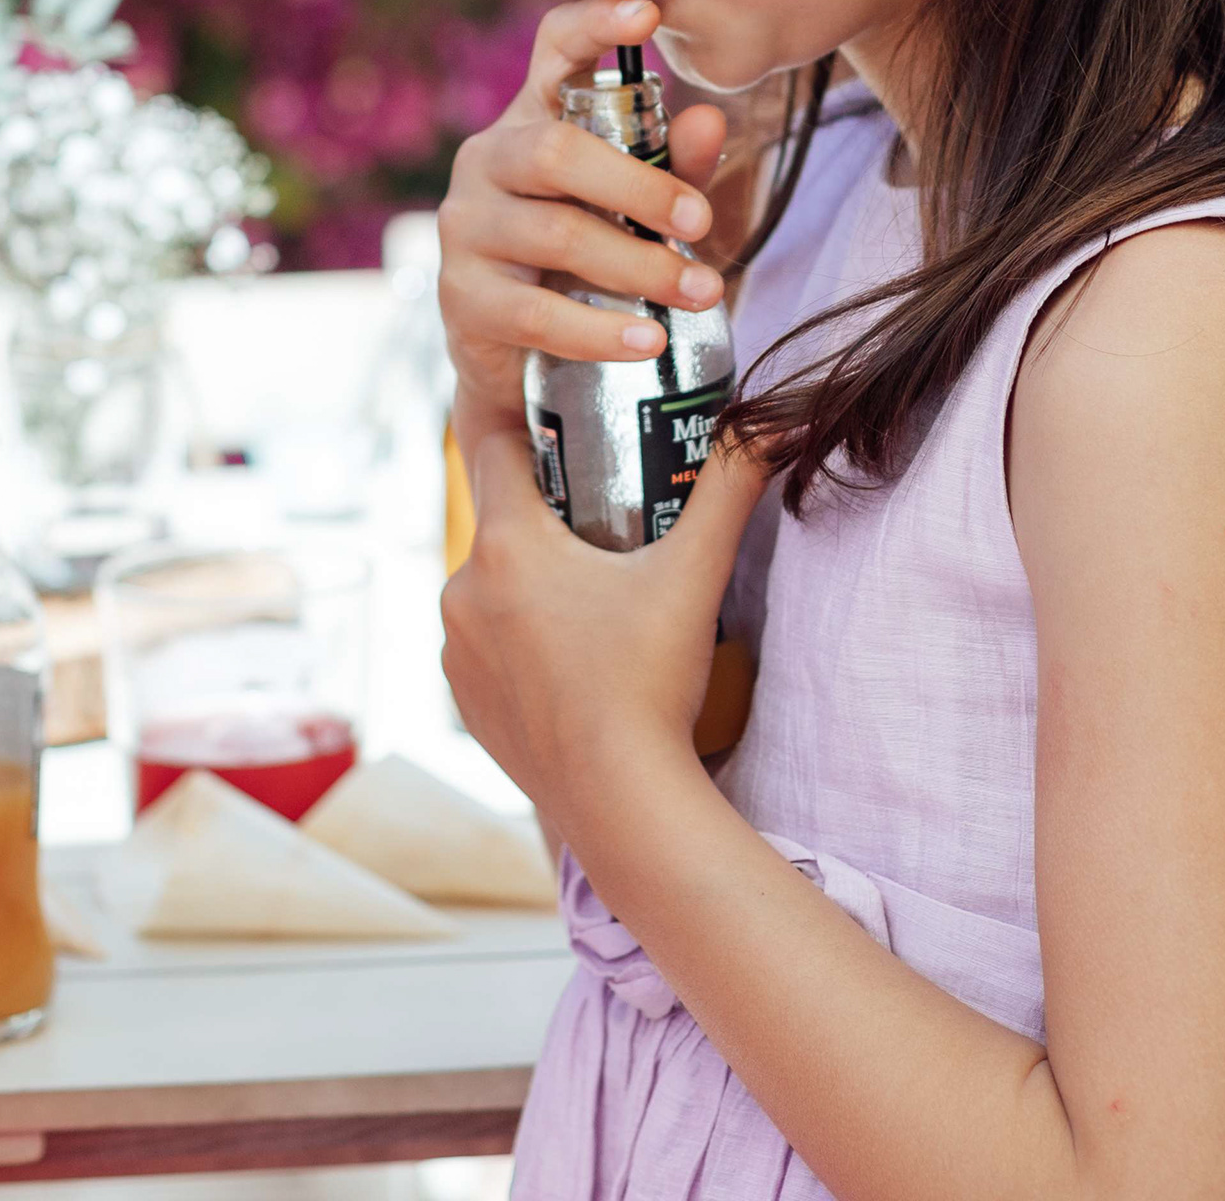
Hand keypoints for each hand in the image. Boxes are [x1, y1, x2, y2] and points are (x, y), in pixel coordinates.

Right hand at [434, 0, 727, 454]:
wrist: (517, 355)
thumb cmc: (587, 260)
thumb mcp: (637, 208)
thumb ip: (674, 165)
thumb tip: (711, 118)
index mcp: (533, 119)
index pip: (552, 50)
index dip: (594, 26)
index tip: (649, 12)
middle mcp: (488, 160)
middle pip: (558, 152)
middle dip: (641, 186)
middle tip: (702, 222)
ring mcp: (466, 227)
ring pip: (555, 233)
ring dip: (639, 266)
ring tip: (700, 291)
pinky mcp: (462, 297)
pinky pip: (536, 311)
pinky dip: (601, 329)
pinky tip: (648, 339)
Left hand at [441, 416, 772, 844]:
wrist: (620, 802)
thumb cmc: (651, 683)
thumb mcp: (694, 574)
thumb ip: (730, 487)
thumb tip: (770, 423)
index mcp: (506, 545)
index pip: (496, 449)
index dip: (532, 434)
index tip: (572, 438)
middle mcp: (462, 591)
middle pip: (501, 522)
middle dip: (548, 518)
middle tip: (608, 528)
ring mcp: (455, 651)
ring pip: (490, 588)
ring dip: (529, 585)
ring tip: (593, 602)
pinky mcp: (464, 700)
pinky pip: (484, 645)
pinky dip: (518, 641)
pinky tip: (571, 658)